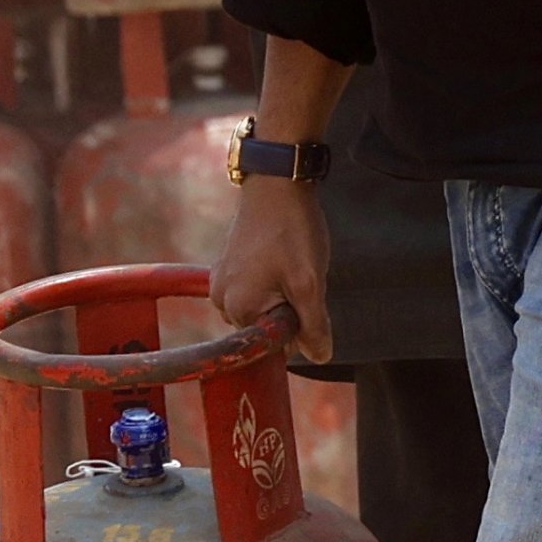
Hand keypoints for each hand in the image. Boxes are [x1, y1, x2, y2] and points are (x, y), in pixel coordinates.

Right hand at [213, 178, 332, 365]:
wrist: (276, 184)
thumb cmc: (292, 231)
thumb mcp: (310, 282)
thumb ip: (314, 325)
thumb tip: (320, 357)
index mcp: (238, 309)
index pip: (273, 344)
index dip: (298, 329)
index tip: (307, 301)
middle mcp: (221, 300)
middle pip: (267, 326)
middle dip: (290, 311)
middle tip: (301, 277)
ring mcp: (221, 282)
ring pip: (263, 308)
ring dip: (283, 296)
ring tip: (291, 264)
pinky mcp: (226, 267)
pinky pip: (254, 290)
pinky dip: (273, 282)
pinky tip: (282, 257)